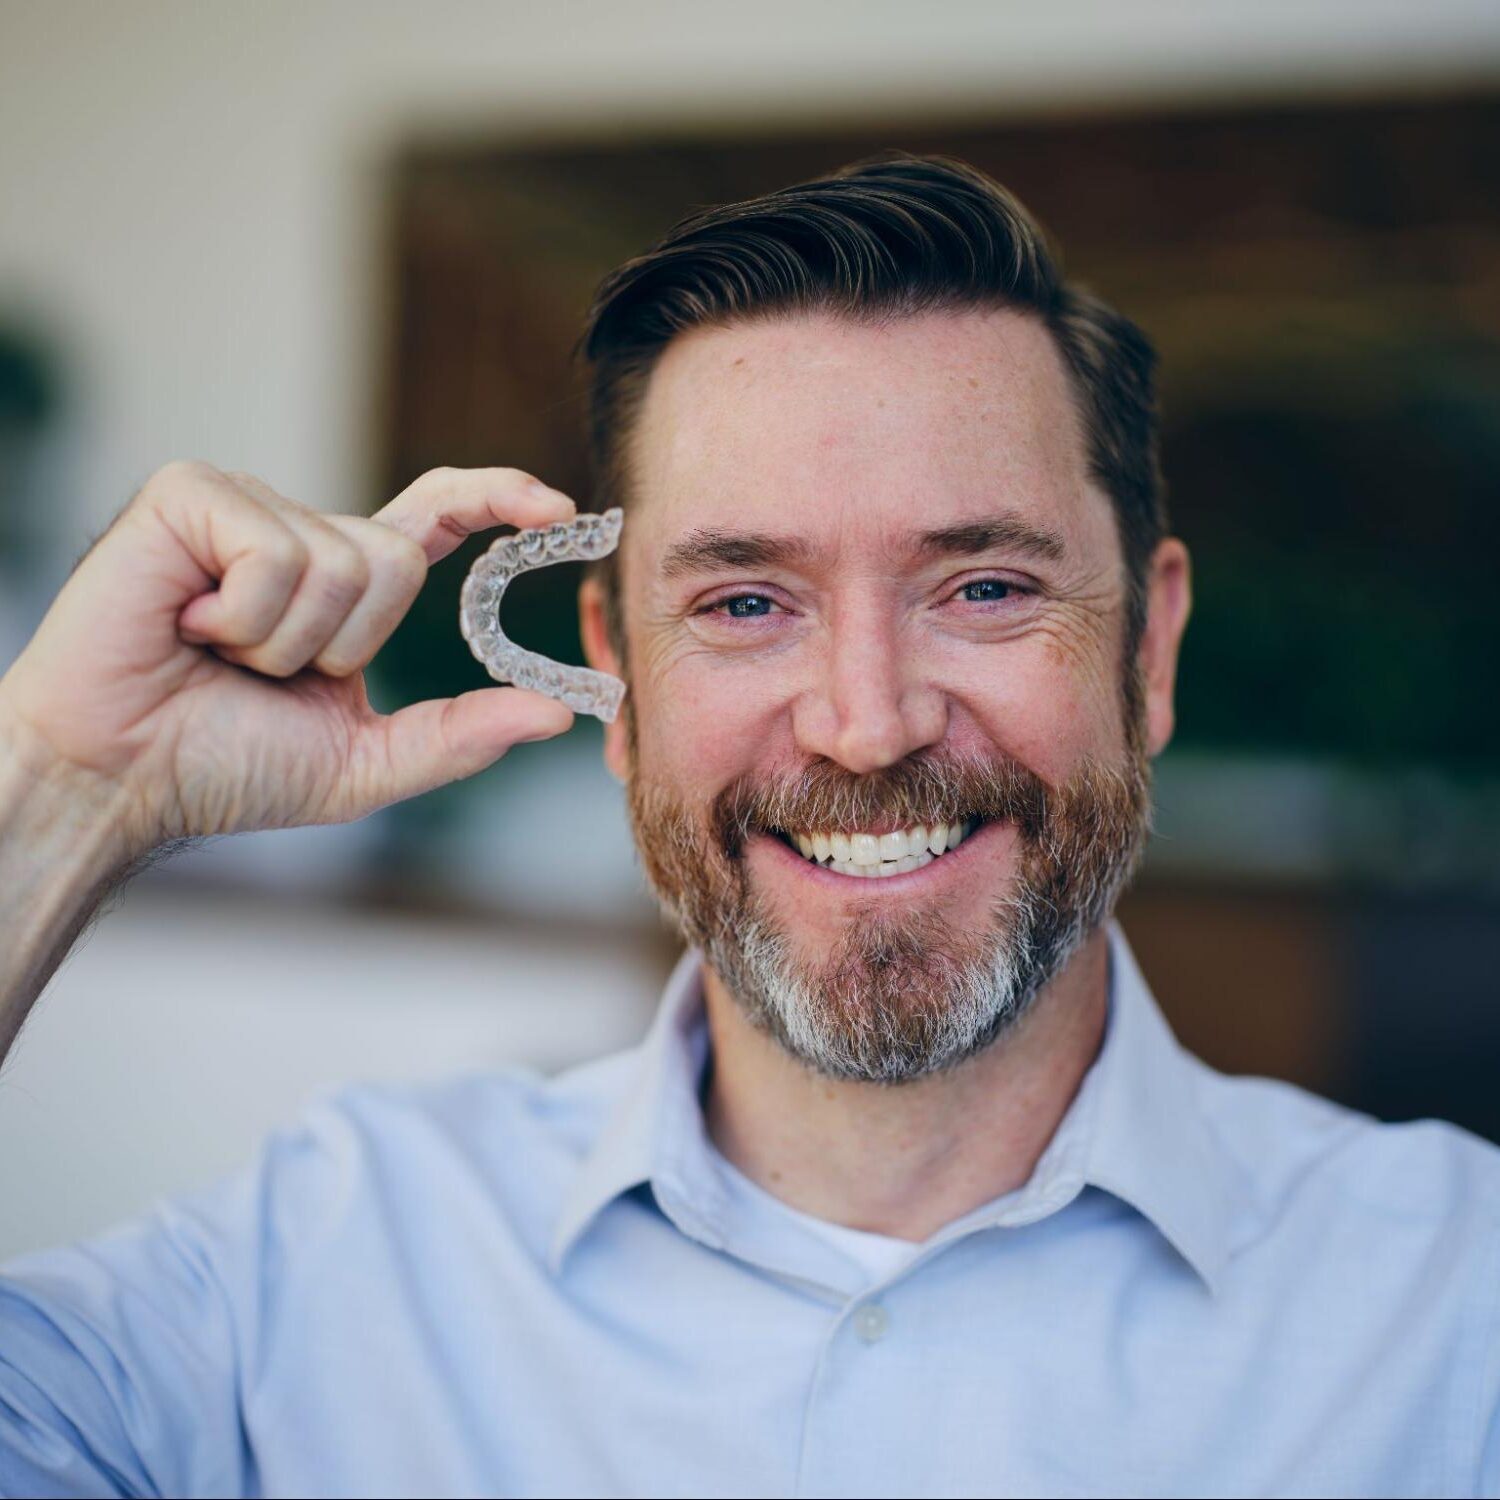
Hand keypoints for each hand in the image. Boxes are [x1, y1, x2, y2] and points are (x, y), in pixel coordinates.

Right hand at [0, 462, 576, 852]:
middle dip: (346, 645)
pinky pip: (278, 554)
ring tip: (217, 653)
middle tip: (265, 672)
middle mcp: (301, 532)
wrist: (118, 778)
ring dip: (288, 643)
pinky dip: (243, 618)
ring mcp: (245, 506)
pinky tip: (188, 625)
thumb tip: (557, 715)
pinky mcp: (190, 494)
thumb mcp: (364, 763)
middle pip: (399, 561)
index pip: (436, 518)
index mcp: (342, 583)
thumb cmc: (223, 768)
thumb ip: (458, 736)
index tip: (560, 510)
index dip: (499, 499)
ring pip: (344, 561)